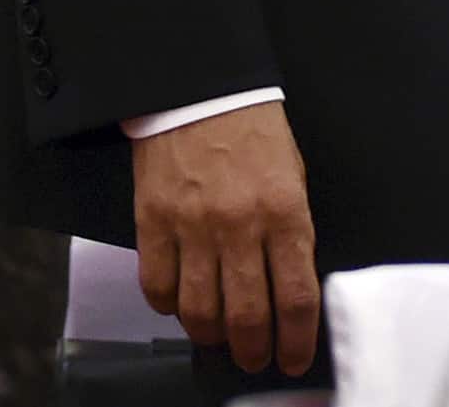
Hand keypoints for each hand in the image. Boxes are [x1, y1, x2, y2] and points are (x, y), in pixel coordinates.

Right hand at [132, 103, 317, 376]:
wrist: (203, 90)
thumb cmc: (254, 131)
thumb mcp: (293, 176)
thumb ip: (291, 231)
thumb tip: (288, 285)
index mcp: (285, 211)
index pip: (296, 296)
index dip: (296, 339)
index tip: (293, 357)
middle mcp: (240, 225)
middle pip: (247, 315)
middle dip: (253, 349)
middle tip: (254, 358)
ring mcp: (193, 227)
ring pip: (199, 310)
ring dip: (211, 335)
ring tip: (218, 337)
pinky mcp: (153, 223)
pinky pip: (157, 287)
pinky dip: (168, 307)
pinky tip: (180, 304)